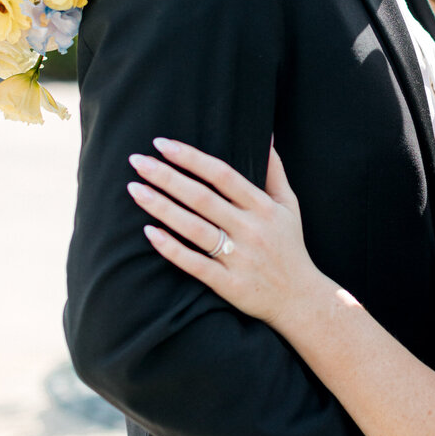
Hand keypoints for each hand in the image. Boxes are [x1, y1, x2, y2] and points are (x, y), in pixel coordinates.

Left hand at [126, 138, 318, 326]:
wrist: (300, 299)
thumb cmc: (289, 246)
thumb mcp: (289, 205)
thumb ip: (275, 171)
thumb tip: (266, 136)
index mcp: (263, 207)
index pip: (222, 175)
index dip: (191, 157)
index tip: (162, 143)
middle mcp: (250, 229)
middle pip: (202, 198)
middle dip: (166, 177)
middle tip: (137, 160)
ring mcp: (238, 257)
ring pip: (194, 228)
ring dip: (161, 207)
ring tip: (135, 189)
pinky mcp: (228, 284)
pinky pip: (195, 264)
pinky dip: (171, 248)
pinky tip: (149, 232)